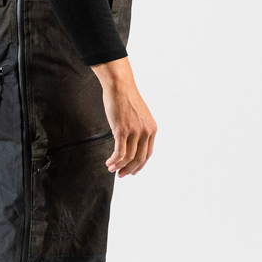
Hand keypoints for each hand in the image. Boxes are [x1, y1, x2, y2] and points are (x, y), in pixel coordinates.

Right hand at [89, 56, 156, 176]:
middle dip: (129, 170)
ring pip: (128, 158)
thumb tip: (131, 142)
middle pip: (139, 159)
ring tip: (111, 168)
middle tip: (121, 175)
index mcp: (152, 129)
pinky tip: (109, 162)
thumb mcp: (139, 116)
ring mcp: (134, 132)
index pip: (148, 154)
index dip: (139, 166)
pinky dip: (114, 160)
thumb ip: (139, 129)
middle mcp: (146, 132)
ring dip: (119, 166)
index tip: (132, 171)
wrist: (120, 86)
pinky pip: (119, 152)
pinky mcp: (122, 130)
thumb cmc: (126, 98)